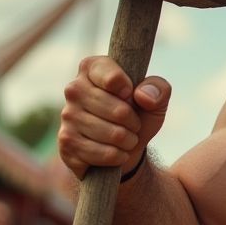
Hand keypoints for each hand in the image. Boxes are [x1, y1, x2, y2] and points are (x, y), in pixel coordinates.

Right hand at [59, 56, 171, 178]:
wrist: (124, 147)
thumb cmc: (138, 114)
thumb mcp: (156, 98)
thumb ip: (158, 89)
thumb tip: (142, 95)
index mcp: (92, 68)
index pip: (114, 78)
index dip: (131, 92)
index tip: (131, 96)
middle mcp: (74, 89)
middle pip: (119, 111)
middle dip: (134, 123)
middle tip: (133, 124)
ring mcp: (67, 116)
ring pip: (113, 134)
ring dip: (128, 141)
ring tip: (125, 138)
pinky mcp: (67, 142)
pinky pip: (103, 153)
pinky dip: (118, 156)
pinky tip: (115, 151)